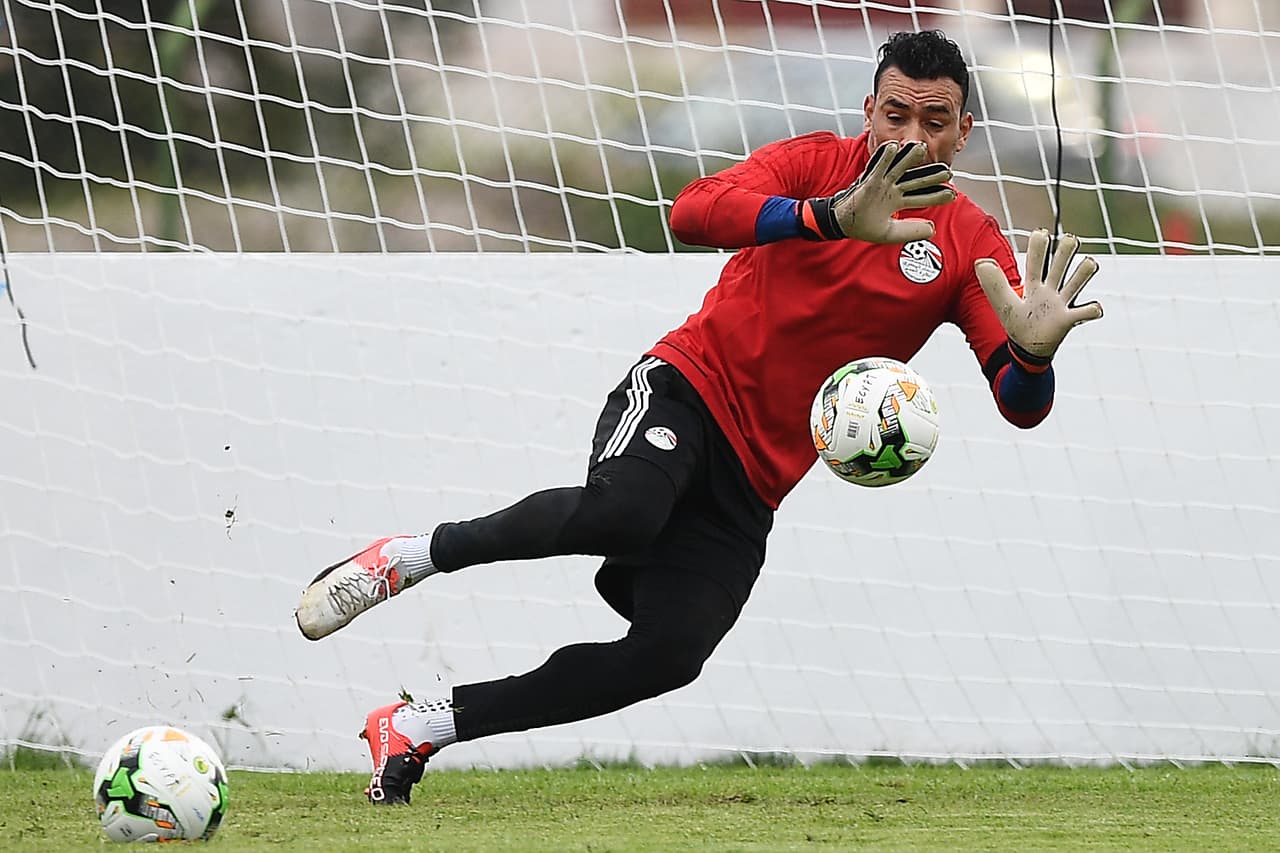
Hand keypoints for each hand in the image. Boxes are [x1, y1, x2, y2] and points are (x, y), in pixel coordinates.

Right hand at [801, 140, 955, 243]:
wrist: (842, 224)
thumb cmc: (863, 226)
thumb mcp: (890, 233)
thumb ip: (910, 231)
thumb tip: (932, 229)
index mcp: (896, 200)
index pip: (920, 196)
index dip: (935, 196)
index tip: (952, 195)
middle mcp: (891, 189)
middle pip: (915, 180)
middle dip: (931, 176)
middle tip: (948, 172)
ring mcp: (880, 183)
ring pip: (899, 168)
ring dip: (910, 158)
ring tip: (922, 148)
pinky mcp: (868, 181)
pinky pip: (877, 166)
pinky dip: (884, 156)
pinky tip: (893, 146)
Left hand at [975, 228, 1103, 364]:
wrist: (1028, 348)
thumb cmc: (1018, 322)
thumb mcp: (1003, 303)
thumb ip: (993, 284)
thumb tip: (980, 261)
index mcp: (1033, 285)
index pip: (1036, 262)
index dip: (1039, 247)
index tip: (1041, 232)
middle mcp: (1050, 290)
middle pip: (1060, 266)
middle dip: (1065, 252)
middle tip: (1071, 239)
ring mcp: (1061, 303)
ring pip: (1076, 282)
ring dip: (1083, 272)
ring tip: (1089, 263)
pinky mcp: (1069, 319)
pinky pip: (1085, 312)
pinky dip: (1092, 309)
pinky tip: (1094, 308)